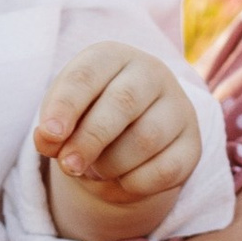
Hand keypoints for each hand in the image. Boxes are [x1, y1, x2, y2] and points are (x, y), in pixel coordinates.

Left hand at [35, 41, 202, 240]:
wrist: (129, 134)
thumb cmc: (88, 116)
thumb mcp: (64, 117)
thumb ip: (52, 128)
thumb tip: (48, 141)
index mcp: (113, 57)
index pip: (88, 75)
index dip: (66, 106)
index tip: (49, 136)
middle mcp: (152, 73)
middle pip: (122, 103)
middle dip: (90, 139)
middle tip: (69, 166)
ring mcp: (178, 107)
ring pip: (145, 139)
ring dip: (111, 164)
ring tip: (95, 171)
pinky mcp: (192, 144)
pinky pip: (166, 169)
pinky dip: (135, 183)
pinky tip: (121, 181)